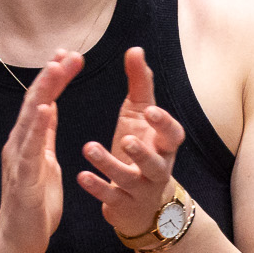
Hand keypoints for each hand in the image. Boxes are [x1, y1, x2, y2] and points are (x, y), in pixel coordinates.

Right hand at [0, 50, 82, 252]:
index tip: (67, 56)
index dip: (53, 78)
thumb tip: (48, 109)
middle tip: (68, 53)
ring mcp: (18, 159)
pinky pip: (30, 146)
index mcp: (26, 141)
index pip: (40, 101)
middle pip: (34, 102)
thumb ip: (43, 138)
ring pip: (30, 118)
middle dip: (51, 76)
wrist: (18, 240)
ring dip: (44, 91)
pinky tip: (47, 108)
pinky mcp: (23, 176)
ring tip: (57, 69)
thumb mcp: (44, 164)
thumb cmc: (33, 206)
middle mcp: (18, 144)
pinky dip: (37, 125)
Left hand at [80, 47, 186, 236]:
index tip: (150, 111)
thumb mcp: (141, 116)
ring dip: (109, 164)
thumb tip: (135, 49)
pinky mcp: (122, 203)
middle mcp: (157, 168)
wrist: (144, 202)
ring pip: (128, 179)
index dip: (164, 124)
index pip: (173, 135)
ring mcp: (140, 188)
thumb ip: (140, 84)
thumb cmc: (142, 148)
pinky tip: (81, 176)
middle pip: (156, 161)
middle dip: (143, 151)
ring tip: (89, 147)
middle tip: (127, 139)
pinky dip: (97, 187)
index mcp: (163, 145)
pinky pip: (110, 197)